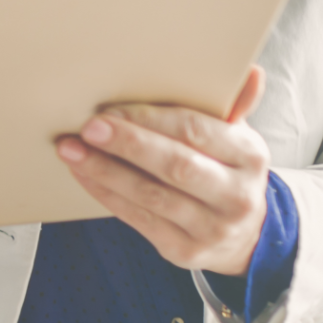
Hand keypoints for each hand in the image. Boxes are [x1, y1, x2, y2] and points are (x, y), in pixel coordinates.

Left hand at [55, 69, 272, 275]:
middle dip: (127, 144)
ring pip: (151, 195)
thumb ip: (232, 106)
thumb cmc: (228, 173)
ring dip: (105, 171)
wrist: (244, 237)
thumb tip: (251, 72)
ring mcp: (211, 228)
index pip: (196, 131)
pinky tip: (84, 175)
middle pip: (176, 166)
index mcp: (250, 155)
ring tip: (72, 150)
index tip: (113, 108)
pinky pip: (138, 219)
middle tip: (88, 127)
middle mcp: (236, 195)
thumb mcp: (237, 139)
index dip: (151, 119)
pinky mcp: (184, 251)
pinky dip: (106, 194)